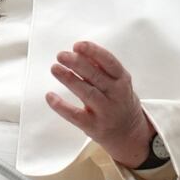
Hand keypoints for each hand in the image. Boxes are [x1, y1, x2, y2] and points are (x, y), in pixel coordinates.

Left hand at [45, 41, 154, 167]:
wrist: (129, 134)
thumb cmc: (118, 101)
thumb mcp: (118, 83)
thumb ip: (101, 68)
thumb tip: (80, 51)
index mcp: (122, 81)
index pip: (109, 62)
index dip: (93, 52)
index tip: (77, 45)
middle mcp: (116, 95)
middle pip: (96, 76)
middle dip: (77, 63)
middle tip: (61, 55)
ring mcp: (105, 112)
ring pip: (86, 93)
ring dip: (69, 79)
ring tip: (55, 68)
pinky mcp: (93, 126)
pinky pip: (75, 115)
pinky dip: (61, 106)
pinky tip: (50, 96)